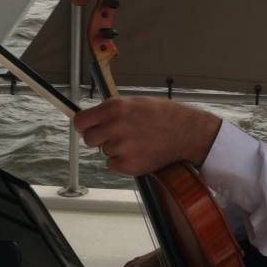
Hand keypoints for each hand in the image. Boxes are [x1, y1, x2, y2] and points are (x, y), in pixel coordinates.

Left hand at [74, 97, 221, 174]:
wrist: (185, 132)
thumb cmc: (162, 115)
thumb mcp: (135, 102)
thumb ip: (112, 110)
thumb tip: (91, 118)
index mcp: (114, 108)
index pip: (80, 121)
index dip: (83, 125)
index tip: (87, 127)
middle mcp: (115, 126)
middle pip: (88, 139)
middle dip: (99, 138)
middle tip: (116, 135)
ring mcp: (121, 147)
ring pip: (104, 151)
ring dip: (115, 149)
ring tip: (136, 141)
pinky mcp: (128, 165)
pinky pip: (114, 165)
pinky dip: (123, 161)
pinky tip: (139, 152)